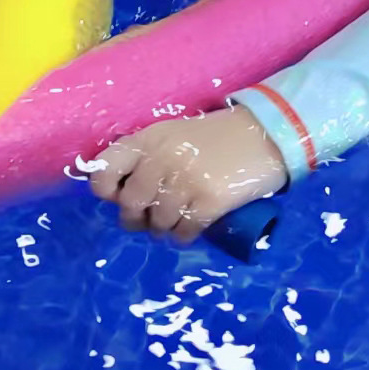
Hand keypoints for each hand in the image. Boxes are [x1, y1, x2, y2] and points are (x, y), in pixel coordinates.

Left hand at [89, 106, 287, 242]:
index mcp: (149, 139)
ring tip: (177, 217)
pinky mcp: (208, 202)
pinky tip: (194, 224)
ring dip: (164, 228)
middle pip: (130, 205)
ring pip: (157, 224)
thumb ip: (147, 157)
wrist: (263, 135)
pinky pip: (183, 233)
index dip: (106, 189)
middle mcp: (162, 159)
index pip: (105, 168)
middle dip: (137, 218)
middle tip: (150, 218)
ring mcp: (185, 181)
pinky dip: (185, 234)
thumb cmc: (216, 137)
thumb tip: (122, 198)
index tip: (119, 195)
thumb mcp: (175, 135)